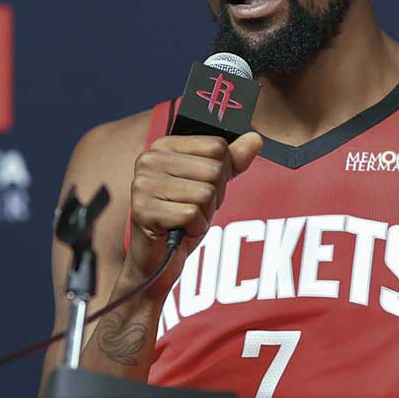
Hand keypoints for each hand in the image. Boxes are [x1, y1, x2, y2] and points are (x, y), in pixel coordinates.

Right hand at [127, 132, 262, 299]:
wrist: (158, 258)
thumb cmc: (183, 217)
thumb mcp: (212, 184)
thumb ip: (232, 160)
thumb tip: (255, 138)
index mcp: (164, 146)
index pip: (217, 146)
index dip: (221, 171)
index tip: (202, 185)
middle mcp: (149, 160)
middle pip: (214, 169)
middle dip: (214, 195)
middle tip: (194, 207)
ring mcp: (143, 185)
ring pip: (205, 193)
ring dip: (204, 213)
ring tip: (186, 219)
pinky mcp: (144, 211)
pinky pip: (192, 214)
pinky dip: (195, 228)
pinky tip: (180, 230)